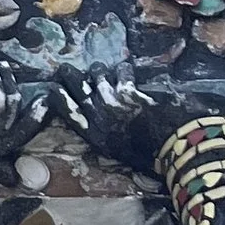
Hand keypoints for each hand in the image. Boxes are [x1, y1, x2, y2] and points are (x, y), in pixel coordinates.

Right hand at [57, 71, 212, 171]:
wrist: (170, 148)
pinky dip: (123, 69)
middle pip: (75, 85)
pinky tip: (125, 69)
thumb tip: (93, 121)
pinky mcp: (130, 90)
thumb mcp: (113, 150)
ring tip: (99, 70)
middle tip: (66, 69)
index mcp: (91, 132)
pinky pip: (121, 72)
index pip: (65, 108)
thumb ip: (99, 133)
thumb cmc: (144, 155)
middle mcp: (97, 113)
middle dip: (68, 74)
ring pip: (96, 74)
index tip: (53, 88)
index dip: (57, 95)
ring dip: (97, 70)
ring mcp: (113, 99)